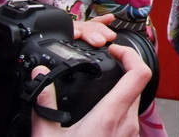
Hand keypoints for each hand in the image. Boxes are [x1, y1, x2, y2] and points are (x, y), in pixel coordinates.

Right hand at [30, 19, 147, 136]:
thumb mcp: (47, 135)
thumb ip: (44, 104)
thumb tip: (39, 76)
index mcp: (111, 115)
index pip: (139, 73)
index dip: (130, 54)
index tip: (113, 50)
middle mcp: (127, 122)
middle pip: (137, 83)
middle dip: (123, 69)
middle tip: (106, 63)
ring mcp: (130, 133)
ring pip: (134, 100)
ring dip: (121, 88)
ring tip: (101, 84)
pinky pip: (129, 116)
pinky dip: (118, 106)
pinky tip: (100, 109)